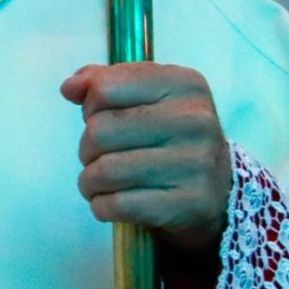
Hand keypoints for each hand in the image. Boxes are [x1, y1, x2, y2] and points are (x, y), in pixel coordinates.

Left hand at [60, 62, 231, 254]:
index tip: (101, 117)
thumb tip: (70, 87)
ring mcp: (196, 163)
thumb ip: (103, 83)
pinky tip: (110, 202)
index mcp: (183, 84)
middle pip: (99, 131)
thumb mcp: (145, 98)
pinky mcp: (190, 202)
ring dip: (89, 181)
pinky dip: (102, 206)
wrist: (217, 188)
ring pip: (105, 171)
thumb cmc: (168, 136)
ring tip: (98, 182)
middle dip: (87, 148)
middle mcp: (195, 119)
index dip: (91, 107)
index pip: (104, 88)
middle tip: (99, 157)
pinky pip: (118, 204)